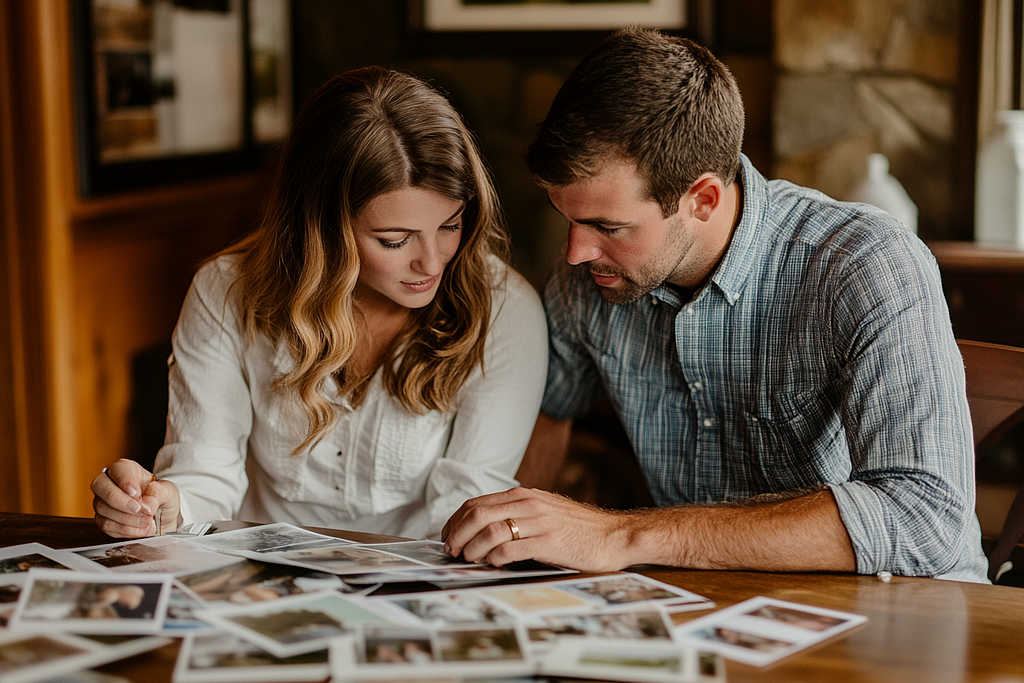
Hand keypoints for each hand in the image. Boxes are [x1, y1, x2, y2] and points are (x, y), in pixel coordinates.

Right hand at [90, 459, 180, 537]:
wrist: (161, 518)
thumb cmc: (161, 499)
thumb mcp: (168, 491)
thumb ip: (158, 492)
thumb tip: (145, 503)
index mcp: (125, 469)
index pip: (118, 469)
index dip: (126, 481)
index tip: (137, 493)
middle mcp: (109, 482)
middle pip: (101, 486)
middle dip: (122, 501)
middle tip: (141, 510)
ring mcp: (102, 501)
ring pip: (103, 508)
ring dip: (127, 518)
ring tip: (147, 521)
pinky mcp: (102, 519)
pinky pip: (107, 525)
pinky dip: (126, 530)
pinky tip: (140, 529)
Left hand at [441, 487, 631, 571]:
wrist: (614, 535)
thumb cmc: (577, 528)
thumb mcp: (544, 511)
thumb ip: (517, 514)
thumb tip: (482, 529)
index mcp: (524, 495)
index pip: (476, 504)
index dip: (455, 521)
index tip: (447, 537)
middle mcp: (529, 504)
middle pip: (477, 515)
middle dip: (457, 535)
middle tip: (451, 551)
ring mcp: (539, 522)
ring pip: (490, 531)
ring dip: (472, 548)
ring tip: (468, 559)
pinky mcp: (549, 542)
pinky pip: (511, 549)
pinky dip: (494, 558)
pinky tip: (492, 564)